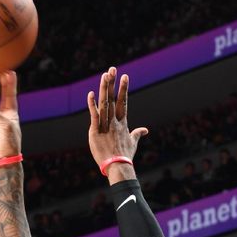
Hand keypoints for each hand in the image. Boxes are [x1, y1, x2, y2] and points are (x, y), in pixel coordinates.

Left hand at [87, 66, 147, 182]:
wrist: (118, 167)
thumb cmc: (125, 156)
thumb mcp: (133, 143)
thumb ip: (137, 134)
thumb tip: (145, 130)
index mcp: (123, 123)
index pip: (123, 102)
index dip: (124, 88)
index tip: (125, 76)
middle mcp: (115, 122)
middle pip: (114, 99)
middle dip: (113, 83)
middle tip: (112, 69)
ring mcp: (106, 126)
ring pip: (105, 104)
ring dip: (105, 89)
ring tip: (105, 75)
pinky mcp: (96, 132)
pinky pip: (94, 116)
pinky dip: (92, 105)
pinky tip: (91, 93)